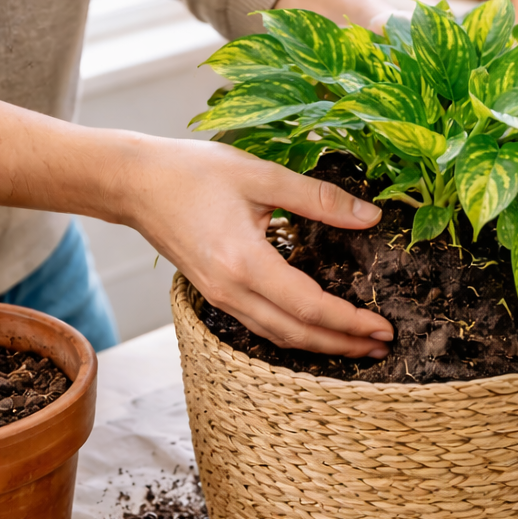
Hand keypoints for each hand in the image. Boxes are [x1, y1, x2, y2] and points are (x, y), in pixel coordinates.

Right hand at [0, 95, 392, 357]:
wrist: (133, 183)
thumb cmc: (192, 172)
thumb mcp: (262, 175)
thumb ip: (320, 199)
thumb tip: (371, 216)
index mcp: (245, 262)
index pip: (310, 307)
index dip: (350, 321)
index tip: (384, 326)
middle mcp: (232, 291)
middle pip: (298, 334)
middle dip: (343, 343)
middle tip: (383, 344)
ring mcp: (221, 298)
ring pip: (279, 337)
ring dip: (321, 345)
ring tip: (358, 344)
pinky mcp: (216, 295)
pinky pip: (262, 327)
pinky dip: (295, 335)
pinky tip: (316, 330)